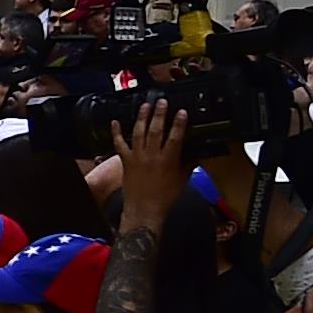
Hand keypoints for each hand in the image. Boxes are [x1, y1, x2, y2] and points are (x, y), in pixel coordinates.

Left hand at [110, 98, 196, 230]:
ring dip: (141, 117)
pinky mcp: (125, 161)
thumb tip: (197, 152)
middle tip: (161, 101)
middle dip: (159, 114)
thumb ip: (189, 163)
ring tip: (145, 105)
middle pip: (155, 130)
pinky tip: (115, 122)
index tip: (181, 111)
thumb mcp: (183, 179)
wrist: (144, 210)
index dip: (178, 123)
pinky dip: (116, 132)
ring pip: (138, 133)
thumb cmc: (165, 198)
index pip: (175, 137)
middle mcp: (151, 156)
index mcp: (168, 160)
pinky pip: (119, 144)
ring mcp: (137, 157)